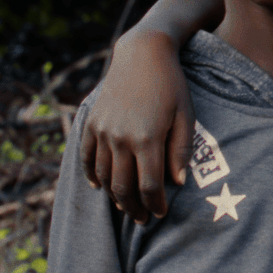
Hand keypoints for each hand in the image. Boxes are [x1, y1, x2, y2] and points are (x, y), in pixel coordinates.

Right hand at [81, 28, 195, 221]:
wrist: (143, 53)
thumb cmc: (172, 84)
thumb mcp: (185, 115)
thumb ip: (181, 151)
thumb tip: (176, 183)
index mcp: (147, 139)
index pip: (149, 187)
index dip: (155, 205)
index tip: (161, 214)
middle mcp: (120, 138)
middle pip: (122, 188)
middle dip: (134, 209)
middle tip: (143, 219)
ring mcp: (102, 131)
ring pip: (103, 177)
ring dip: (114, 197)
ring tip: (127, 207)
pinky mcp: (91, 123)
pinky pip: (86, 158)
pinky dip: (91, 176)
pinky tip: (99, 187)